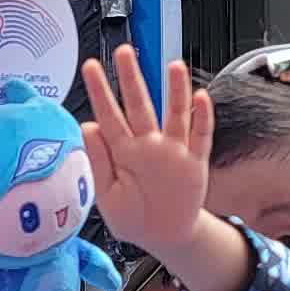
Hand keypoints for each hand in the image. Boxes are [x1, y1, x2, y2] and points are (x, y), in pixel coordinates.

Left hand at [79, 44, 217, 274]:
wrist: (164, 238)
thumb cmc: (134, 218)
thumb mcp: (108, 196)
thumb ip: (98, 162)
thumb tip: (87, 126)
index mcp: (123, 153)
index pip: (108, 116)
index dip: (99, 91)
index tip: (90, 68)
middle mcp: (148, 146)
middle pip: (140, 105)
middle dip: (132, 78)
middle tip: (125, 52)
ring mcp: (173, 152)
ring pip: (174, 114)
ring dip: (175, 90)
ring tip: (173, 66)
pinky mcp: (194, 163)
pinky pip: (200, 137)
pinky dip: (202, 118)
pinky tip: (200, 99)